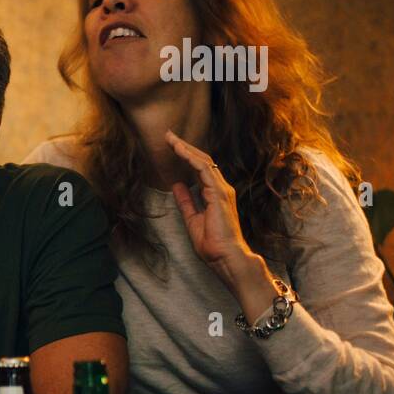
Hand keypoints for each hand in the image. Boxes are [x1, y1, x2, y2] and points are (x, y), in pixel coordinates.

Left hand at [164, 129, 256, 270]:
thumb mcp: (192, 219)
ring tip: (170, 139)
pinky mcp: (219, 194)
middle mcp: (220, 189)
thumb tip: (177, 185)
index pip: (200, 169)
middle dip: (185, 147)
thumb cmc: (212, 244)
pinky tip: (179, 151)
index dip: (186, 156)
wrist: (225, 258)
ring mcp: (222, 190)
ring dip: (186, 149)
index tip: (171, 146)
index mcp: (214, 194)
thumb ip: (186, 202)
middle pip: (202, 160)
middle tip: (168, 135)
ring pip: (204, 161)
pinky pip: (205, 170)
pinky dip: (191, 158)